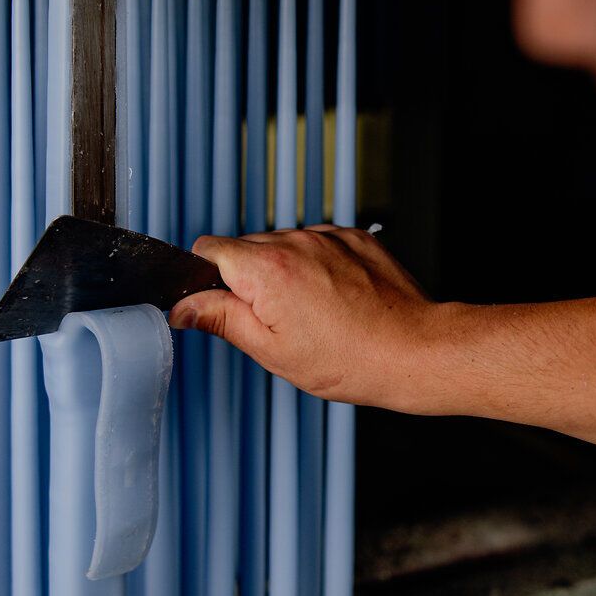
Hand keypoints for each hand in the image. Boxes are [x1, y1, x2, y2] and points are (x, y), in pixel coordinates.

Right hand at [170, 226, 447, 408]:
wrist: (413, 350)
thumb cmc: (349, 359)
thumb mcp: (271, 350)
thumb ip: (221, 320)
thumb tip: (182, 308)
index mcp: (267, 269)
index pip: (208, 249)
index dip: (206, 278)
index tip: (221, 303)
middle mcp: (296, 241)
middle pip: (246, 248)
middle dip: (248, 280)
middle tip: (276, 320)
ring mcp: (328, 236)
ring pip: (282, 246)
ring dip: (284, 272)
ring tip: (312, 313)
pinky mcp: (354, 236)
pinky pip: (318, 244)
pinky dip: (316, 265)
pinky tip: (334, 298)